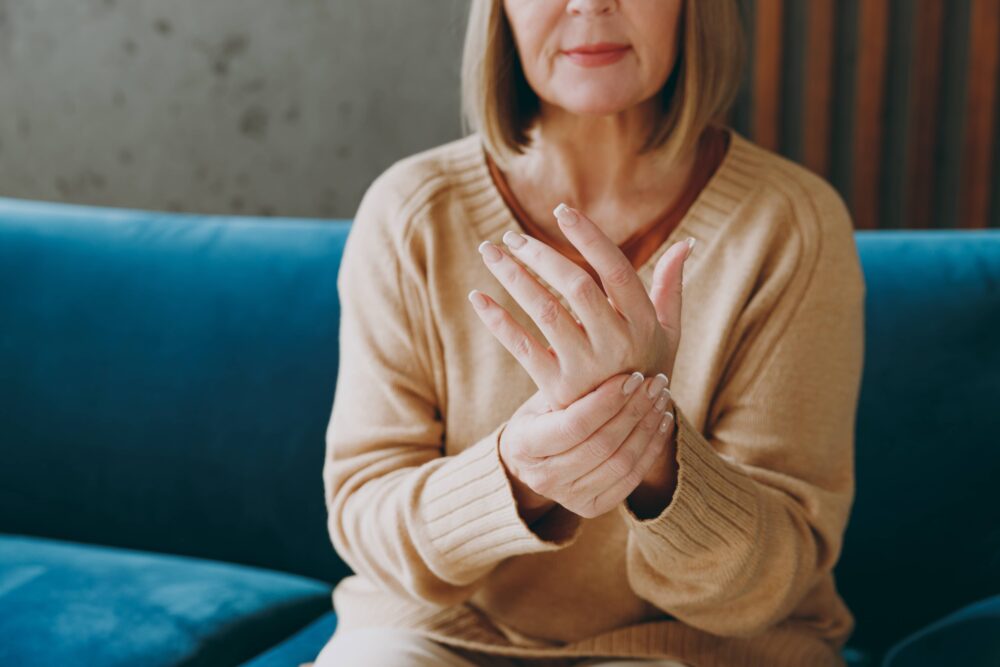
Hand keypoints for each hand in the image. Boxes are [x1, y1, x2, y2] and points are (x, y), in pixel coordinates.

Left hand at [469, 202, 693, 409]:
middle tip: (513, 237)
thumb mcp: (667, 331)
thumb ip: (671, 286)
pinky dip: (498, 321)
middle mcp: (617, 345)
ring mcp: (586, 368)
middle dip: (541, 255)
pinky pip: (522, 348)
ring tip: (490, 253)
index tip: (562, 211)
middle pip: (576, 287)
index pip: (616, 270)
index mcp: (644, 323)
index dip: (590, 237)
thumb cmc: (645, 367)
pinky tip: (478, 298)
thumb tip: (686, 242)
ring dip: (514, 278)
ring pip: (545, 311)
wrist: (626, 431)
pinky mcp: (557, 388)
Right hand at [498, 369, 674, 519]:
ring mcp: (569, 498)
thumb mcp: (542, 396)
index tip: (632, 376)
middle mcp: (544, 478)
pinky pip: (630, 479)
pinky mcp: (591, 508)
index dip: (608, 401)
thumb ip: (566, 382)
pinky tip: (661, 422)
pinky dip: (651, 449)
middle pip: (601, 445)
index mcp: (524, 446)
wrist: (528, 462)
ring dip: (647, 428)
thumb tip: (597, 341)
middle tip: (655, 382)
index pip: (574, 424)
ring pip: (620, 463)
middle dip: (634, 411)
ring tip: (661, 398)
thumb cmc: (539, 417)